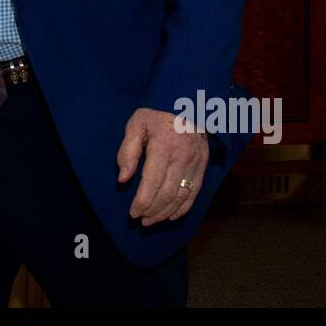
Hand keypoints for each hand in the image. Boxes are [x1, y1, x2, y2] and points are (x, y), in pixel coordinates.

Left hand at [116, 108, 207, 225]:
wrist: (188, 105)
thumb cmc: (157, 115)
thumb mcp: (137, 124)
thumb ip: (128, 151)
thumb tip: (123, 179)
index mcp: (164, 146)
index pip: (153, 182)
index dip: (143, 201)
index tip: (132, 212)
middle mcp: (183, 157)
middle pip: (168, 193)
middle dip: (152, 211)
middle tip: (140, 220)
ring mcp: (195, 163)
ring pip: (181, 197)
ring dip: (165, 213)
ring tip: (151, 221)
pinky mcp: (203, 167)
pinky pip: (194, 193)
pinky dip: (183, 209)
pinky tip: (171, 216)